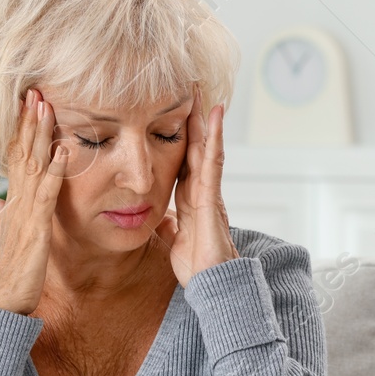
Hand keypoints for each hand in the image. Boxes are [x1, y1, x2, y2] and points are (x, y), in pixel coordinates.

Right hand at [0, 88, 67, 314]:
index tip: (27, 104)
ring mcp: (24, 214)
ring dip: (39, 136)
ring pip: (32, 166)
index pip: (16, 158)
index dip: (21, 130)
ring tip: (46, 106)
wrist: (6, 302)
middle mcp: (15, 202)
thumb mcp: (11, 239)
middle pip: (21, 153)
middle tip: (34, 90)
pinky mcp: (36, 229)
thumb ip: (6, 218)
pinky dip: (55, 172)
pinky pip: (47, 195)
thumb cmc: (13, 273)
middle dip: (28, 121)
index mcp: (13, 203)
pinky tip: (64, 151)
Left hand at [155, 83, 238, 285]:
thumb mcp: (174, 239)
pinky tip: (214, 118)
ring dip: (206, 121)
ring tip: (204, 93)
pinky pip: (213, 163)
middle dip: (194, 120)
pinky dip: (214, 139)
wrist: (212, 285)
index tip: (174, 112)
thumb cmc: (197, 267)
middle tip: (190, 89)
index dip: (179, 137)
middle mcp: (202, 191)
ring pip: (208, 149)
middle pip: (197, 148)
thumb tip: (160, 217)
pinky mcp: (212, 200)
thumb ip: (169, 225)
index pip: (183, 160)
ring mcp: (209, 194)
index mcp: (190, 199)